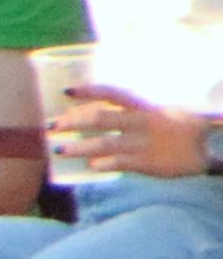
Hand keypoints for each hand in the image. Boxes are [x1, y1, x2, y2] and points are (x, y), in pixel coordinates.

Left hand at [51, 90, 208, 181]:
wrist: (208, 150)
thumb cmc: (178, 130)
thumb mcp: (159, 115)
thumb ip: (130, 114)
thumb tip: (96, 112)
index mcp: (145, 108)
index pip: (114, 95)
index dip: (90, 91)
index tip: (66, 91)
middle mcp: (142, 123)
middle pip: (102, 119)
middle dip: (74, 121)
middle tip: (51, 126)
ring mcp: (144, 144)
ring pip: (106, 143)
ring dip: (80, 147)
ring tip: (59, 150)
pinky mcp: (148, 164)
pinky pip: (121, 163)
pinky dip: (104, 164)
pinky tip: (90, 167)